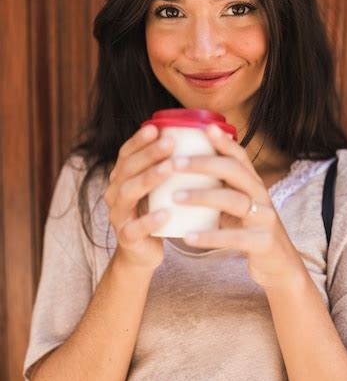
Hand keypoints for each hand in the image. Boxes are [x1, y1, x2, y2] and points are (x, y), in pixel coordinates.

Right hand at [104, 124, 175, 271]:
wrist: (142, 253)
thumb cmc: (155, 212)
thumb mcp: (159, 188)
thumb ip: (168, 166)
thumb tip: (198, 138)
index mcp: (121, 178)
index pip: (126, 153)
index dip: (138, 140)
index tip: (156, 127)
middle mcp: (114, 193)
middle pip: (127, 169)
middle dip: (149, 154)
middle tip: (170, 143)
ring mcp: (118, 216)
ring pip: (128, 193)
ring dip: (149, 178)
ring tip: (170, 168)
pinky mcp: (126, 238)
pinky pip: (134, 228)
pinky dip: (150, 220)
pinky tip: (166, 212)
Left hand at [172, 124, 305, 288]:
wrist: (279, 267)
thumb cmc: (250, 233)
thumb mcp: (238, 207)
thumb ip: (220, 189)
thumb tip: (184, 169)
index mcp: (254, 186)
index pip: (240, 157)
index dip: (224, 142)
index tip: (204, 128)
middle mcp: (262, 197)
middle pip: (235, 172)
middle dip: (204, 164)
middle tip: (175, 163)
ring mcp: (265, 220)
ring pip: (234, 201)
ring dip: (202, 196)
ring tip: (175, 196)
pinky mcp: (263, 243)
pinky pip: (234, 238)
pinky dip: (209, 236)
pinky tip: (187, 235)